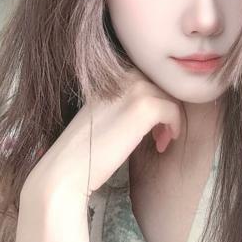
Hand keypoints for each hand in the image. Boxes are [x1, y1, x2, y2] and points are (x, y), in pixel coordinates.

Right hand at [21, 67, 182, 201]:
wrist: (68, 167)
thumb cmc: (84, 147)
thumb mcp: (104, 112)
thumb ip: (123, 100)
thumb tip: (152, 100)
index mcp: (112, 74)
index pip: (148, 78)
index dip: (154, 100)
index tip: (151, 124)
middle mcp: (123, 74)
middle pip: (162, 86)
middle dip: (165, 109)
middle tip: (159, 136)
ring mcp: (134, 88)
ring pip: (170, 97)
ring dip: (170, 120)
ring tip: (160, 141)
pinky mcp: (144, 107)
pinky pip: (173, 111)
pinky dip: (173, 127)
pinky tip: (162, 144)